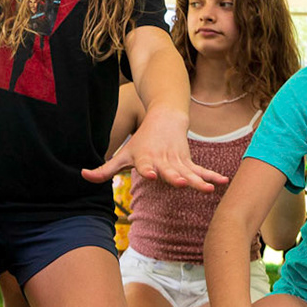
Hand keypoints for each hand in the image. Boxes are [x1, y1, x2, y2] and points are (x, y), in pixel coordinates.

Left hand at [85, 107, 226, 189]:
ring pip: (188, 172)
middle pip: (169, 170)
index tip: (148, 174)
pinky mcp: (188, 161)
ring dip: (198, 180)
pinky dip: (212, 175)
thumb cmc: (141, 141)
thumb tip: (83, 176)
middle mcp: (162, 159)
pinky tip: (223, 182)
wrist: (165, 118)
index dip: (146, 170)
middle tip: (181, 183)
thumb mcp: (122, 154)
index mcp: (145, 158)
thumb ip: (104, 170)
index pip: (145, 165)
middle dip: (175, 177)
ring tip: (208, 189)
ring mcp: (177, 160)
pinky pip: (201, 170)